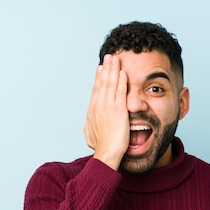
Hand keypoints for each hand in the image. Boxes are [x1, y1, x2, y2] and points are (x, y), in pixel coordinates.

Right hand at [83, 54, 128, 170]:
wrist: (106, 153)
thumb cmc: (101, 147)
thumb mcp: (90, 135)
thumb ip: (89, 127)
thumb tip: (87, 125)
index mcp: (92, 111)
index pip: (96, 90)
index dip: (99, 78)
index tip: (101, 68)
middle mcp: (98, 106)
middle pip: (102, 83)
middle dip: (106, 68)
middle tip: (108, 56)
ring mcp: (108, 108)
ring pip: (110, 84)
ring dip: (113, 70)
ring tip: (115, 59)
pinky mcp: (118, 111)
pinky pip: (120, 93)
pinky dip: (121, 82)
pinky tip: (122, 72)